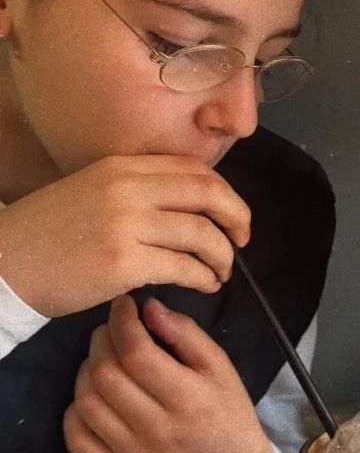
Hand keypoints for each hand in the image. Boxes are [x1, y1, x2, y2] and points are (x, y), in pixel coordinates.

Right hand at [0, 154, 250, 316]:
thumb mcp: (92, 192)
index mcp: (123, 166)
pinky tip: (203, 285)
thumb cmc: (47, 235)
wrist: (2, 264)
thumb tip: (186, 206)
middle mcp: (128, 187)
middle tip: (243, 241)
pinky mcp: (123, 262)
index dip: (225, 193)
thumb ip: (136, 190)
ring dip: (223, 256)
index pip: (195, 170)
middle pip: (209, 194)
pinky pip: (184, 267)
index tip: (232, 216)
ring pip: (202, 234)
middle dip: (237, 218)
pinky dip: (203, 277)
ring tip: (220, 273)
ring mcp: (126, 223)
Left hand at [64, 294, 275, 452]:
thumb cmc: (228, 414)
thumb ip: (186, 334)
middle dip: (101, 340)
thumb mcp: (220, 368)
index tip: (124, 305)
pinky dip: (75, 409)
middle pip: (107, 375)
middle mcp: (156, 431)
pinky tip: (94, 395)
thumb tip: (148, 307)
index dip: (123, 322)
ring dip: (87, 370)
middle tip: (111, 329)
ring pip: (87, 403)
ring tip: (103, 359)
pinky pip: (77, 439)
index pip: (138, 354)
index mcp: (188, 400)